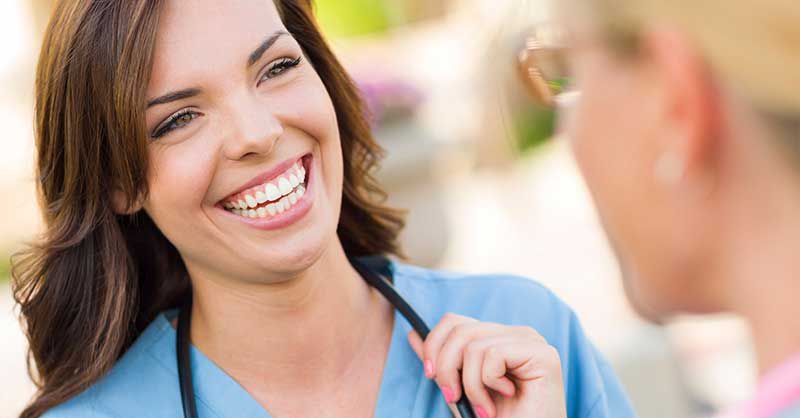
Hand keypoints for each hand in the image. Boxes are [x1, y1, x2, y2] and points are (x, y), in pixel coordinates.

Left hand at [407, 313, 566, 417]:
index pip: (454, 322)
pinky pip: (494, 354)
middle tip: (454, 397)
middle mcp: (516, 334)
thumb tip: (414, 334)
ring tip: (484, 408)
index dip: (434, 345)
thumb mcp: (459, 389)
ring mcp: (531, 341)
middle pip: (460, 331)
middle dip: (448, 368)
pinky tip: (506, 396)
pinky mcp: (543, 354)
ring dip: (471, 385)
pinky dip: (490, 383)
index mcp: (498, 337)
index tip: (430, 375)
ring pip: (475, 346)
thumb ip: (442, 362)